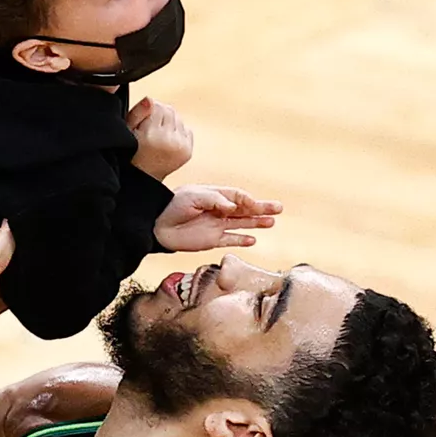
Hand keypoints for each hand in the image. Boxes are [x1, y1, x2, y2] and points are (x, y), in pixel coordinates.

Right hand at [127, 97, 192, 179]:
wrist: (142, 179)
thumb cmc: (129, 155)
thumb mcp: (125, 132)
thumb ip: (136, 113)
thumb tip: (151, 99)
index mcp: (151, 135)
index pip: (156, 106)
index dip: (147, 111)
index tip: (142, 121)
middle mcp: (168, 140)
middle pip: (169, 110)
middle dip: (160, 116)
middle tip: (149, 130)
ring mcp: (180, 146)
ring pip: (179, 119)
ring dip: (170, 124)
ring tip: (157, 137)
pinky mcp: (188, 151)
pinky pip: (187, 130)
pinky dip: (178, 133)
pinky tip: (166, 142)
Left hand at [153, 184, 282, 252]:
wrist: (156, 225)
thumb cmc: (173, 206)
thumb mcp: (193, 197)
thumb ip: (214, 200)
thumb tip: (233, 207)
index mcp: (215, 196)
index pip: (238, 196)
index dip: (247, 200)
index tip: (253, 204)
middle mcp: (219, 210)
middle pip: (245, 209)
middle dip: (262, 209)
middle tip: (278, 208)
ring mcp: (217, 225)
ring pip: (242, 224)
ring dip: (256, 223)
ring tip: (271, 222)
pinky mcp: (212, 240)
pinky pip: (230, 239)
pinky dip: (241, 240)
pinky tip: (253, 240)